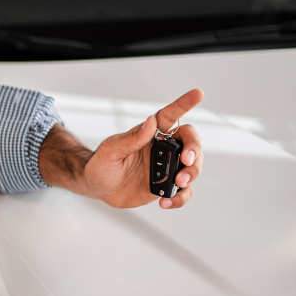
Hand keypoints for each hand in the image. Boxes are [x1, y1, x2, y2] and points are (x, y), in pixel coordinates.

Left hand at [84, 89, 204, 209]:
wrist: (98, 188)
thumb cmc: (101, 165)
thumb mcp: (110, 151)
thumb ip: (131, 138)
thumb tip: (150, 121)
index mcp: (150, 134)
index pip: (170, 116)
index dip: (184, 104)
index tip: (198, 93)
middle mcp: (162, 148)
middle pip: (191, 142)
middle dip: (194, 151)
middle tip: (186, 161)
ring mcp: (166, 167)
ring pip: (193, 166)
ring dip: (191, 174)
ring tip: (178, 183)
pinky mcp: (166, 186)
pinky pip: (183, 191)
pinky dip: (180, 197)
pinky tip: (166, 202)